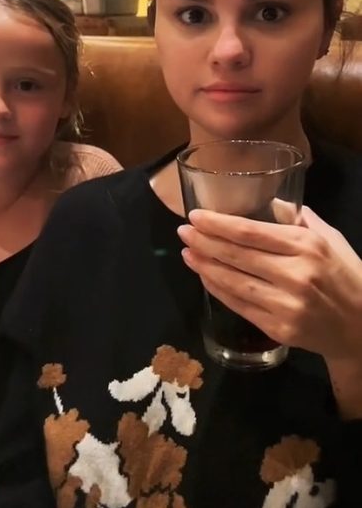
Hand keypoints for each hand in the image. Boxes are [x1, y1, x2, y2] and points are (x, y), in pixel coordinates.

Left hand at [177, 206, 361, 362]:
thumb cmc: (346, 275)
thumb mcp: (330, 238)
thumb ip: (298, 219)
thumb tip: (269, 200)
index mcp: (306, 245)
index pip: (250, 231)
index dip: (218, 223)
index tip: (196, 216)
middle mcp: (295, 273)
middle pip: (237, 255)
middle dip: (204, 241)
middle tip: (183, 232)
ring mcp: (286, 304)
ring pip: (233, 281)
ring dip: (204, 266)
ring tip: (186, 253)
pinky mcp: (279, 328)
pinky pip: (239, 305)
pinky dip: (217, 290)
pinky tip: (205, 276)